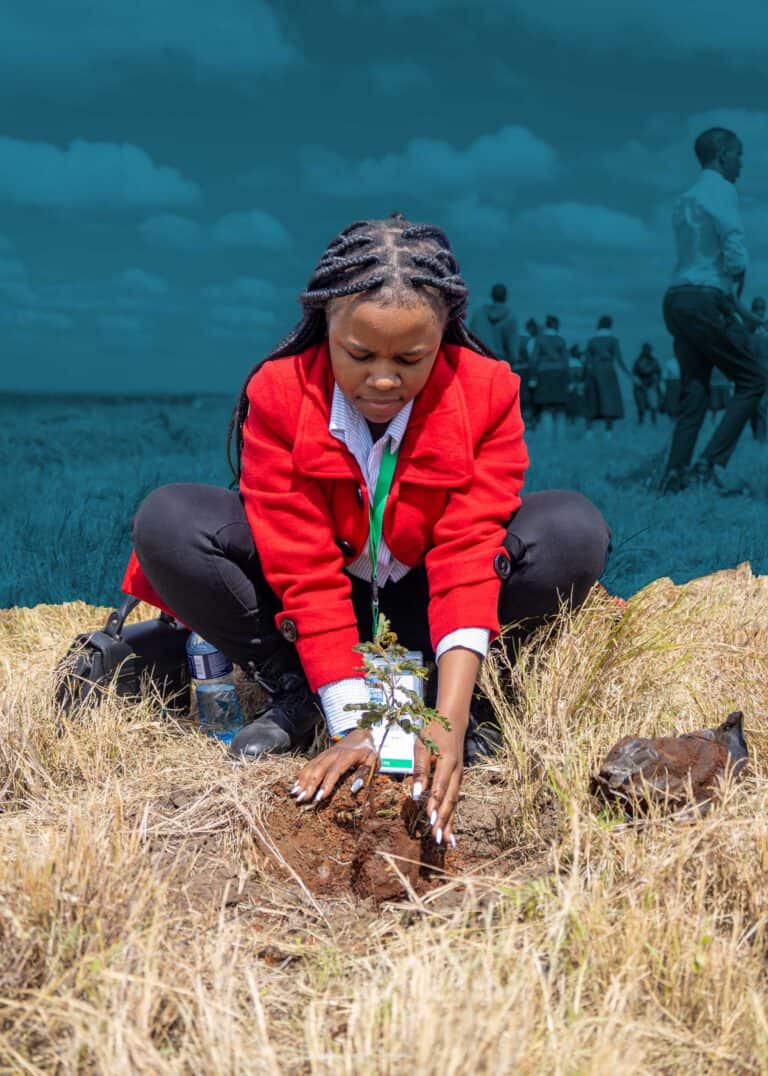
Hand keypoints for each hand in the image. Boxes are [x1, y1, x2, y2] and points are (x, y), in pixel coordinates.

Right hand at [289, 727, 377, 804]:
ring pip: (311, 767)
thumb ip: (364, 773)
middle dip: (309, 785)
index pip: (334, 771)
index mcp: (347, 756)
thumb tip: (355, 788)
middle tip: (302, 800)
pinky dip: (301, 776)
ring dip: (302, 781)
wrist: (359, 735)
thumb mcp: (372, 760)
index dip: (326, 784)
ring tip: (295, 795)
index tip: (319, 798)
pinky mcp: (320, 756)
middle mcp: (333, 754)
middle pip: (318, 770)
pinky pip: (309, 765)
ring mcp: (325, 754)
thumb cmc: (367, 751)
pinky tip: (295, 786)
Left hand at [411, 717, 466, 847]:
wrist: (453, 720)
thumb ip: (419, 769)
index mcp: (447, 762)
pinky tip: (451, 830)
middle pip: (450, 799)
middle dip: (444, 820)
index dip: (435, 804)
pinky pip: (456, 799)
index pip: (440, 787)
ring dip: (450, 822)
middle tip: (438, 838)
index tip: (429, 820)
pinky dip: (453, 815)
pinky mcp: (458, 779)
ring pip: (455, 802)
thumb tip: (416, 793)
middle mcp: (456, 772)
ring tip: (447, 841)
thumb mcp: (422, 745)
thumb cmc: (433, 732)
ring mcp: (459, 776)